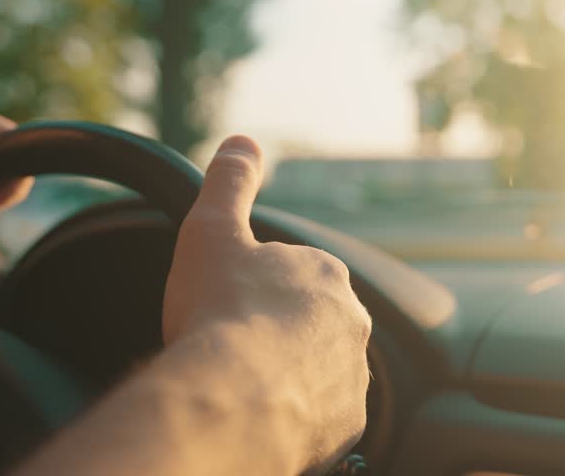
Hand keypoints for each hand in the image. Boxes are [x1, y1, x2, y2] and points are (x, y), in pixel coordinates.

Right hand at [163, 135, 370, 473]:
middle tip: (231, 348)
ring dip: (288, 373)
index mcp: (325, 275)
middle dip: (277, 332)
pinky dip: (296, 414)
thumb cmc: (222, 312)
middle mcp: (352, 323)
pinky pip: (321, 414)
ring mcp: (353, 376)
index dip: (256, 290)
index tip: (228, 308)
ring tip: (243, 385)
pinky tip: (261, 415)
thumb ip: (229, 182)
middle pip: (310, 323)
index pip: (295, 275)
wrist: (234, 400)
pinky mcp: (347, 424)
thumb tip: (244, 141)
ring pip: (318, 369)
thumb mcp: (212, 229)